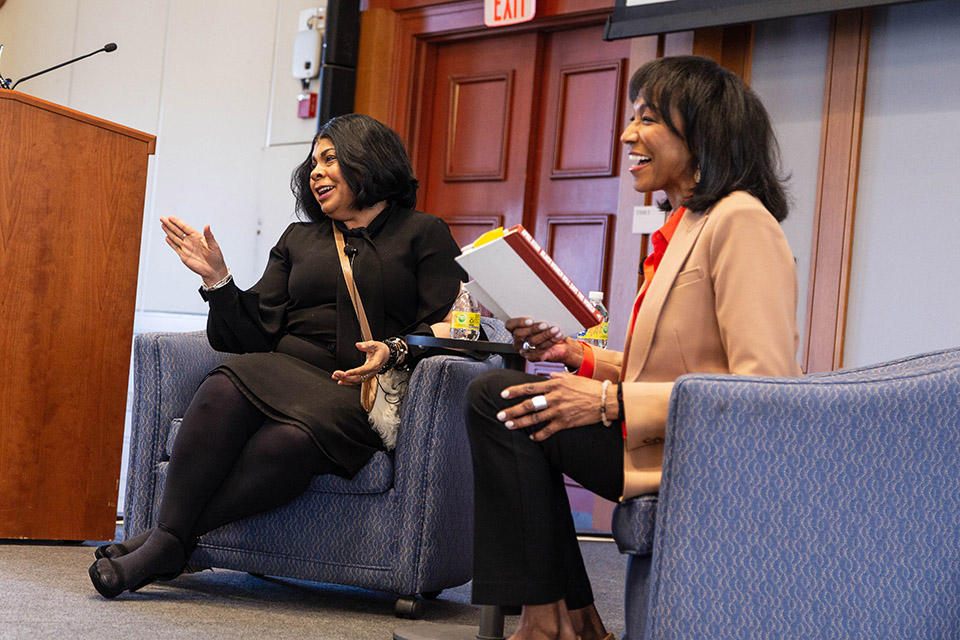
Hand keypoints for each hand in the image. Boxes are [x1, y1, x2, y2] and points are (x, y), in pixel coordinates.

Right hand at [160, 215, 227, 284]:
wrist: (213, 270)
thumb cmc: (216, 257)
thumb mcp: (214, 245)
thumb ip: (209, 236)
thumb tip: (207, 226)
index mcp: (197, 237)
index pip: (185, 227)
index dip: (178, 222)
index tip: (171, 217)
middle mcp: (190, 241)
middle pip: (178, 231)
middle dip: (170, 224)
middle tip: (162, 218)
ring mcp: (186, 248)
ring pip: (175, 238)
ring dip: (168, 231)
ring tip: (163, 225)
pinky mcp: (183, 255)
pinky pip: (175, 247)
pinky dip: (171, 243)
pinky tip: (167, 237)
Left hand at [332, 341, 389, 385]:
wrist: (386, 355)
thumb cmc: (381, 350)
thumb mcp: (375, 344)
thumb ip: (366, 345)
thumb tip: (358, 345)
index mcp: (375, 364)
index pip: (364, 370)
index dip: (355, 372)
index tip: (346, 373)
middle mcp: (372, 372)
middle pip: (358, 378)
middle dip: (346, 377)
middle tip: (336, 374)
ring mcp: (368, 375)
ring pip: (357, 381)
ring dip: (345, 380)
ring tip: (336, 377)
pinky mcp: (366, 376)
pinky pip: (357, 381)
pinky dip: (348, 382)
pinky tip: (341, 381)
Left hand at [496, 373, 612, 440]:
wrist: (605, 400)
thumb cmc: (590, 388)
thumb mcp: (572, 378)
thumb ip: (557, 377)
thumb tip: (546, 376)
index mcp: (554, 385)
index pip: (530, 388)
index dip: (515, 392)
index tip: (503, 395)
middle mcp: (555, 397)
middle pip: (529, 405)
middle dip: (512, 411)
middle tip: (500, 415)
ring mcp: (559, 411)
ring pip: (535, 418)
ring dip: (521, 423)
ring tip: (509, 425)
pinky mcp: (566, 422)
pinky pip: (549, 430)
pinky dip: (539, 435)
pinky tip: (532, 438)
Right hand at [506, 317, 583, 368]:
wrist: (560, 344)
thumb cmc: (549, 328)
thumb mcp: (542, 319)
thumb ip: (538, 314)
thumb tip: (542, 307)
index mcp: (515, 329)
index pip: (510, 325)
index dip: (518, 322)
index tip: (530, 320)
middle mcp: (518, 340)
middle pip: (520, 334)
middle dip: (533, 329)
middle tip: (544, 324)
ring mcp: (524, 350)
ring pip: (532, 342)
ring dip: (545, 335)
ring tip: (555, 329)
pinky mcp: (533, 357)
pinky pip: (540, 350)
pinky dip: (550, 342)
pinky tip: (557, 336)